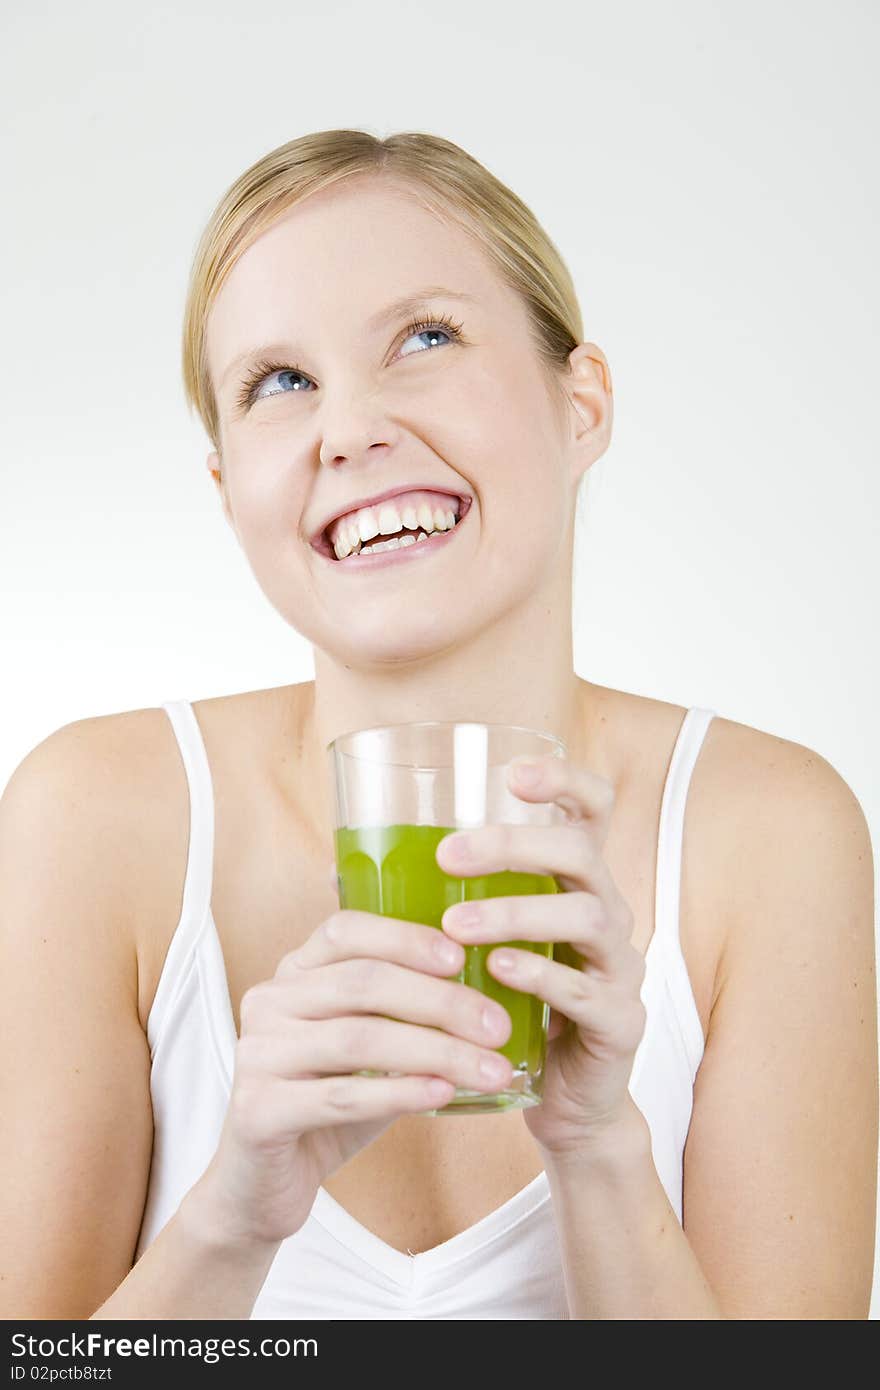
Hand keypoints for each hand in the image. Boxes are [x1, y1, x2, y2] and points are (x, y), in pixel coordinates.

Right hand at [194, 909, 515, 1248]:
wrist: (264, 1185)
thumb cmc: (329, 1103)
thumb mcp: (368, 1046)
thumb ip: (405, 1014)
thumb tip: (488, 997)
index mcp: (293, 973)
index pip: (345, 931)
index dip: (405, 938)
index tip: (461, 957)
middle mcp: (268, 1002)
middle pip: (362, 984)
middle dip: (440, 1002)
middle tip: (498, 1026)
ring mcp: (257, 1055)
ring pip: (358, 1039)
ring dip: (436, 1052)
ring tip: (491, 1069)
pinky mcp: (257, 1111)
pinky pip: (341, 1095)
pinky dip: (399, 1093)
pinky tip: (444, 1094)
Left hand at [436, 755, 645, 1161]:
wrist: (565, 1102)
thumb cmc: (512, 1009)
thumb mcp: (480, 948)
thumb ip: (430, 905)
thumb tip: (339, 870)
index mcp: (576, 884)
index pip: (592, 810)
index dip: (565, 780)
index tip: (513, 774)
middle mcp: (608, 912)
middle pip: (582, 851)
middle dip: (515, 845)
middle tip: (449, 854)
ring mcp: (620, 966)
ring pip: (587, 915)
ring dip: (517, 912)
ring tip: (457, 925)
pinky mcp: (620, 1022)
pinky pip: (588, 990)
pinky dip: (541, 975)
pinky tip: (498, 972)